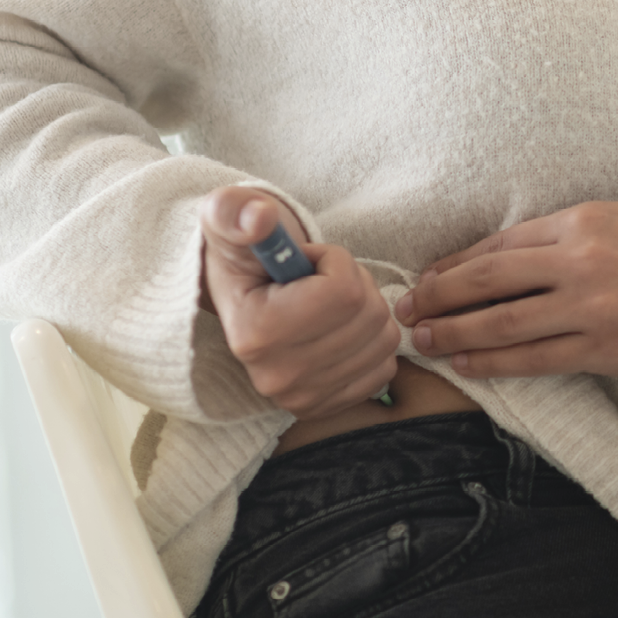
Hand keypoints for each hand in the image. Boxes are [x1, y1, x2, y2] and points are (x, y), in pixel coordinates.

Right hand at [199, 187, 399, 418]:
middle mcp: (277, 377)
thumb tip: (259, 217)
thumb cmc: (244, 249)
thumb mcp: (231, 215)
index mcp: (254, 333)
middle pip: (368, 314)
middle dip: (355, 283)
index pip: (342, 290)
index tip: (304, 259)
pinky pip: (385, 366)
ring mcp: (301, 399)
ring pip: (383, 337)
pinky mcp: (325, 407)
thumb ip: (239, 211)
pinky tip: (340, 330)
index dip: (334, 260)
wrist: (242, 292)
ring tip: (328, 302)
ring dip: (367, 310)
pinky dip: (373, 341)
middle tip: (319, 280)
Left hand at [394, 201, 617, 380]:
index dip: (456, 265)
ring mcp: (592, 307)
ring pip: (503, 323)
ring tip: (426, 342)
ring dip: (455, 334)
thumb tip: (514, 255)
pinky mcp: (606, 350)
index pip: (501, 244)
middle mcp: (582, 260)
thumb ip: (575, 233)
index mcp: (585, 219)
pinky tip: (470, 365)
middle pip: (488, 281)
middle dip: (439, 298)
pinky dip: (495, 363)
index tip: (427, 278)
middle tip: (406, 312)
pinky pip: (535, 359)